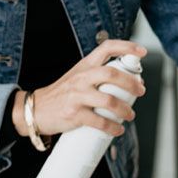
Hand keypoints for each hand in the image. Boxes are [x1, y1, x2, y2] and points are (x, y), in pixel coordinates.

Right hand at [12, 39, 146, 138]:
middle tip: (141, 91)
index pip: (107, 47)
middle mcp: (81, 77)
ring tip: (130, 115)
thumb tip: (128, 84)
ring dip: (125, 110)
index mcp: (84, 65)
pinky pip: (99, 122)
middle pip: (112, 74)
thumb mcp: (78, 77)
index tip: (142, 52)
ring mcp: (77, 95)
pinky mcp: (74, 114)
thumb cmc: (62, 95)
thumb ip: (97, 76)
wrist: (35, 110)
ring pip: (109, 101)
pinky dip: (112, 127)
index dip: (127, 47)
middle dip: (131, 83)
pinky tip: (117, 130)